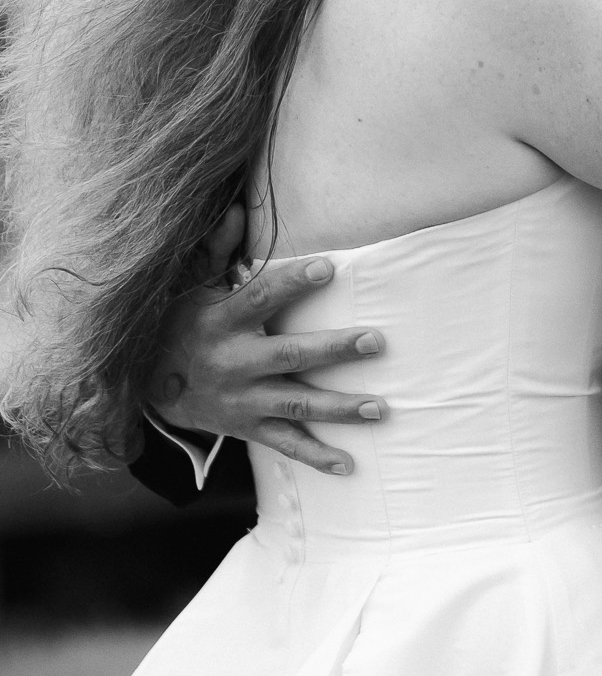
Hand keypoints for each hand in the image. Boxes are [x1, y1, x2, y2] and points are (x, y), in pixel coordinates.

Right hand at [143, 203, 386, 476]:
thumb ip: (215, 250)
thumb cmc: (178, 323)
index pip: (260, 298)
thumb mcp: (189, 287)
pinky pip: (286, 444)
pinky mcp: (248, 426)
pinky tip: (349, 465)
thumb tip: (238, 210)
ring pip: (297, 403)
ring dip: (340, 407)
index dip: (293, 282)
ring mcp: (242, 399)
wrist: (146, 387)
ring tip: (381, 407)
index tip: (329, 267)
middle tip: (376, 341)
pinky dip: (317, 457)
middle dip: (334, 349)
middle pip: (290, 355)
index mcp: (221, 321)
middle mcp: (234, 362)